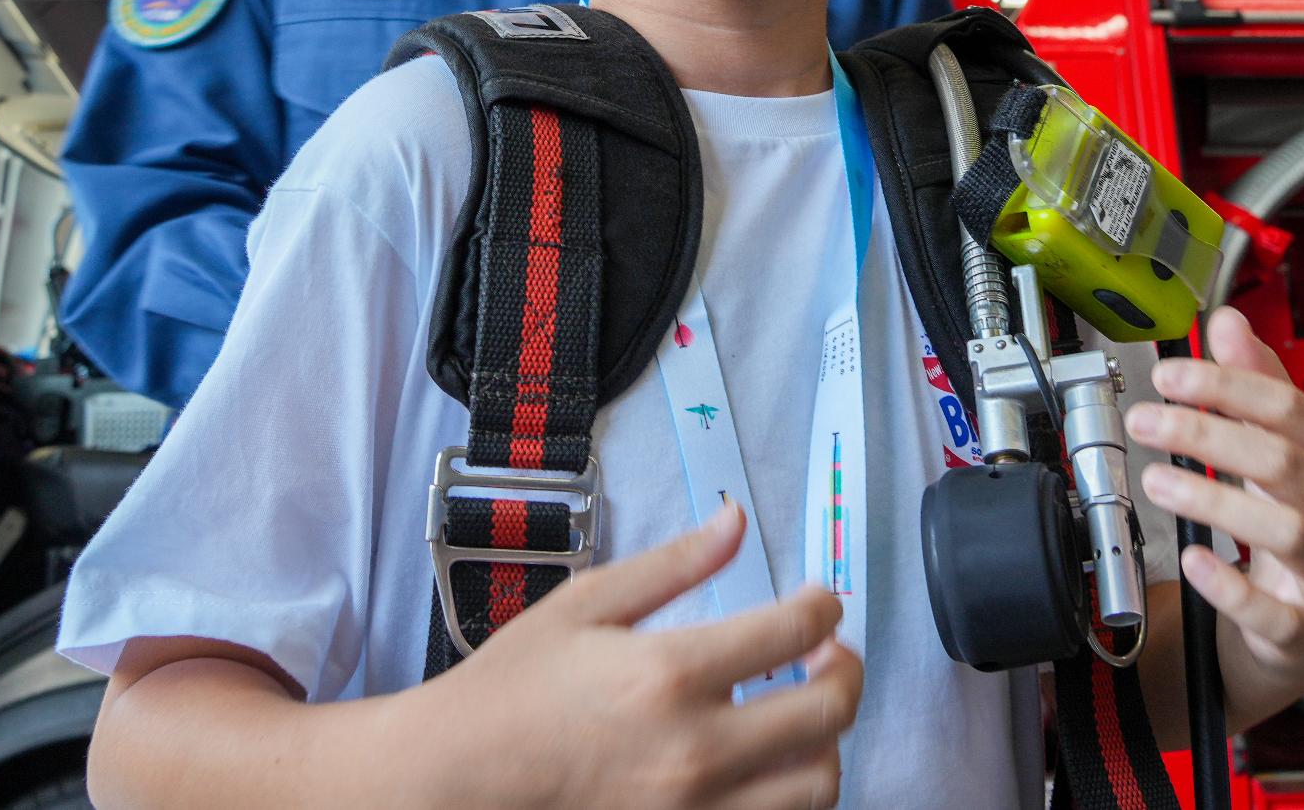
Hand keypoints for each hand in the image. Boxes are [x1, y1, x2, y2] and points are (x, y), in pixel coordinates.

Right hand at [417, 503, 861, 809]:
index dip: (824, 606)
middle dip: (846, 670)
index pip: (795, 630)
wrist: (457, 781)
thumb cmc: (512, 692)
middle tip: (829, 653)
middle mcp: (696, 750)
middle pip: (829, 711)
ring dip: (826, 741)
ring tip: (801, 712)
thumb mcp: (586, 603)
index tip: (819, 600)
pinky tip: (766, 764)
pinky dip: (788, 794)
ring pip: (819, 785)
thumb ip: (674, 564)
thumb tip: (735, 521)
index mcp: (671, 673)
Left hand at [1124, 307, 1303, 705]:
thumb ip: (1260, 384)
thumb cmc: (1302, 521)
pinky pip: (1275, 612)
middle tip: (1146, 420)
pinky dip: (1228, 586)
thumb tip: (1228, 321)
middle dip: (1207, 434)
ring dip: (1211, 500)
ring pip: (1286, 531)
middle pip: (1285, 462)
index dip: (1228, 386)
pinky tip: (1191, 559)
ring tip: (1155, 480)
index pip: (1293, 410)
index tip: (1169, 376)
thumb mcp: (1286, 447)